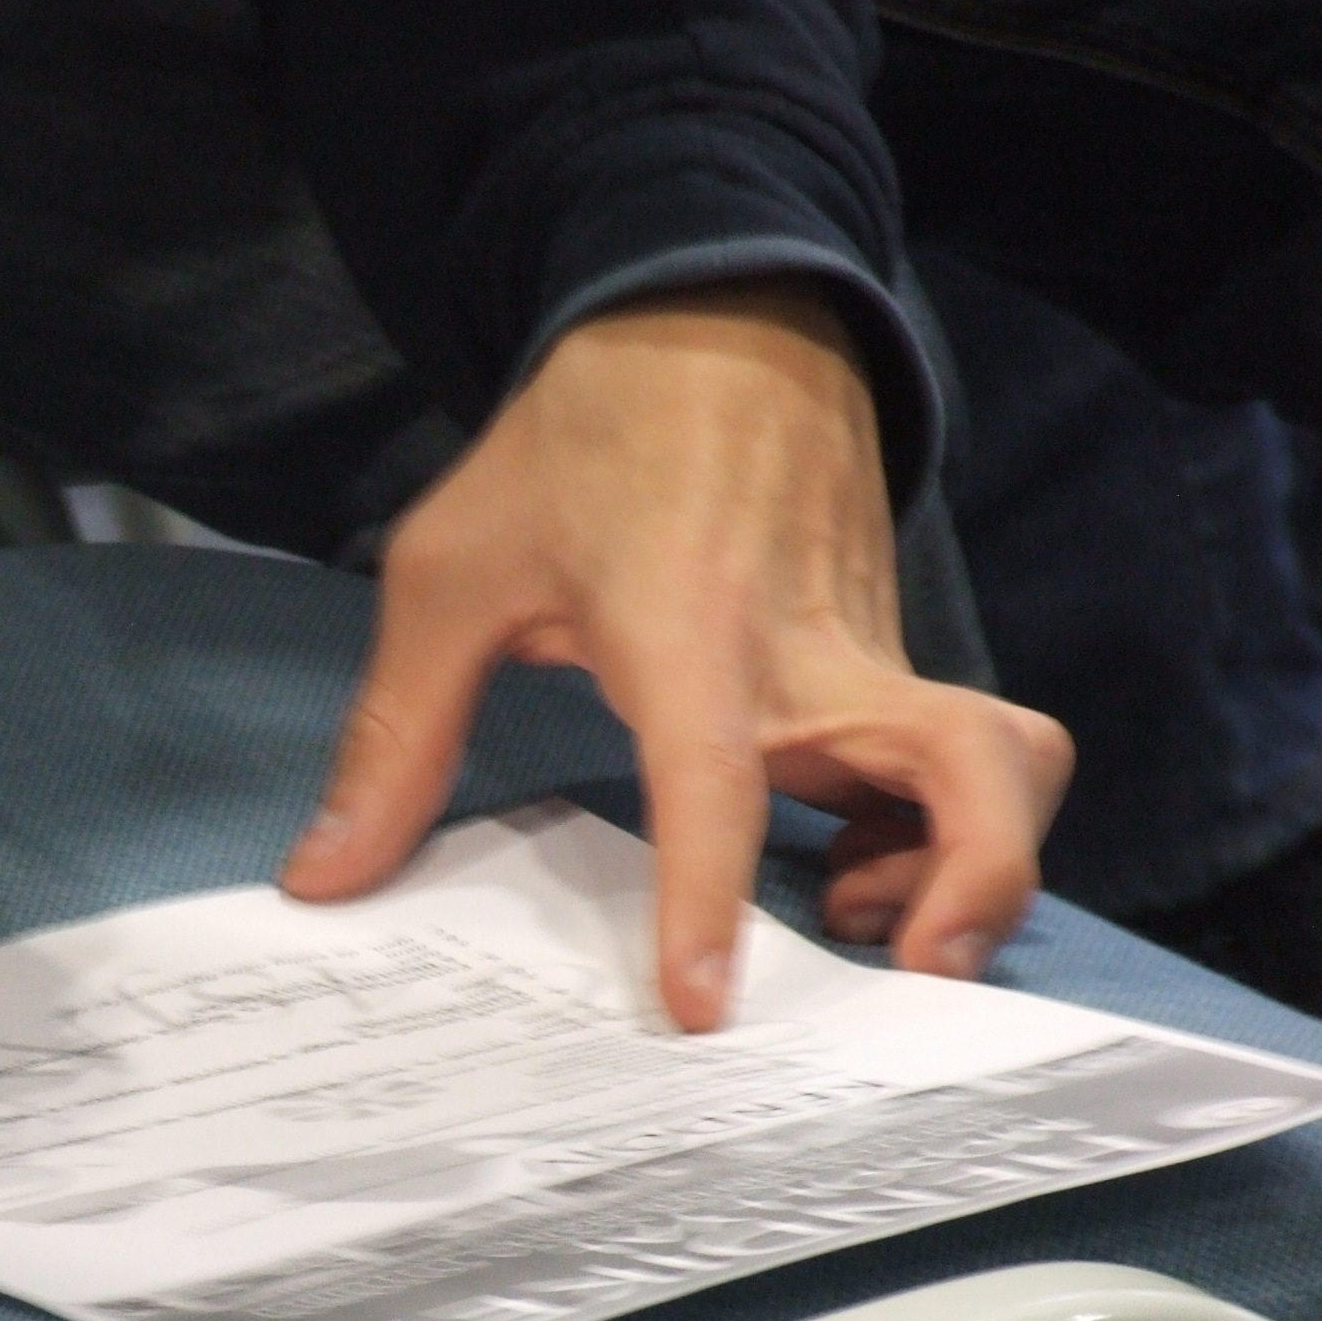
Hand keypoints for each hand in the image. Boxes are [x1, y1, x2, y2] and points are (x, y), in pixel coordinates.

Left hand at [279, 280, 1072, 1031]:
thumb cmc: (579, 443)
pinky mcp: (885, 660)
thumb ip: (393, 734)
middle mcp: (808, 650)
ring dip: (969, 863)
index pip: (715, 778)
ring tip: (852, 915)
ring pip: (998, 764)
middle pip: (973, 765)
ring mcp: (866, 654)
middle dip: (976, 883)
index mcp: (687, 627)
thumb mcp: (451, 571)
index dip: (709, 897)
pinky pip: (957, 757)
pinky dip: (935, 827)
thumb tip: (323, 878)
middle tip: (904, 972)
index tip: (698, 1008)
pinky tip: (842, 856)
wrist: (714, 312)